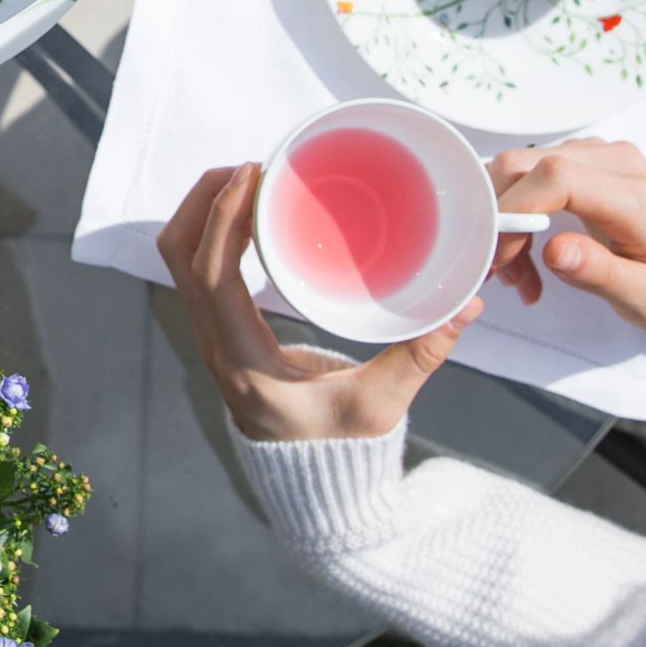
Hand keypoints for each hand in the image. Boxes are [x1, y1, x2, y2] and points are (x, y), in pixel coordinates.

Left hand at [158, 162, 482, 442]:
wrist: (308, 480)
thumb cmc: (341, 448)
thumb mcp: (382, 407)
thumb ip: (420, 356)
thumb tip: (467, 304)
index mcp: (243, 360)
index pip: (210, 276)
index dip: (221, 218)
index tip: (250, 174)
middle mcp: (213, 343)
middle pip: (177, 253)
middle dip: (205, 199)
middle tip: (253, 166)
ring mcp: (209, 334)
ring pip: (178, 256)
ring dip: (203, 210)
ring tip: (248, 179)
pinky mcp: (217, 326)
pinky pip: (198, 265)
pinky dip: (214, 230)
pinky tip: (251, 212)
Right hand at [489, 139, 645, 335]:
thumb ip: (603, 275)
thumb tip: (554, 251)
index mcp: (636, 199)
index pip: (556, 178)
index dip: (513, 210)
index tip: (499, 256)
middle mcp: (616, 162)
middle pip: (525, 164)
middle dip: (497, 219)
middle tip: (502, 274)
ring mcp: (599, 154)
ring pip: (519, 168)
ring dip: (503, 219)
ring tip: (519, 273)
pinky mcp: (585, 158)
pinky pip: (530, 173)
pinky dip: (516, 212)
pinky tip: (529, 252)